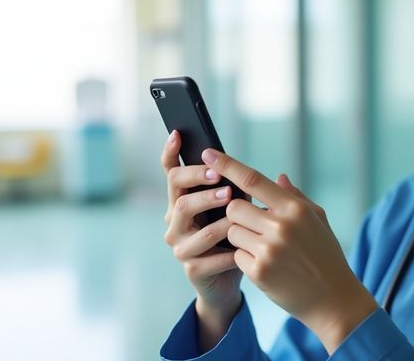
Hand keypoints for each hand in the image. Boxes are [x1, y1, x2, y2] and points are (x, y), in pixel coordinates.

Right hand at [160, 131, 241, 351]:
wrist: (231, 279)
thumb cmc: (234, 237)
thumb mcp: (234, 209)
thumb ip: (233, 189)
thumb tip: (238, 168)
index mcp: (183, 201)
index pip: (170, 173)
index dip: (170, 153)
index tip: (178, 134)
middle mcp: (174, 221)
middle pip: (178, 193)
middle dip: (199, 181)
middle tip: (222, 178)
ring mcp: (180, 245)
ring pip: (190, 221)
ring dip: (215, 212)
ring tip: (235, 209)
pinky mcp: (191, 268)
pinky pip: (208, 254)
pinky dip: (227, 249)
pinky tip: (242, 247)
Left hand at [202, 148, 378, 354]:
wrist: (333, 299)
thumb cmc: (326, 255)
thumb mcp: (318, 220)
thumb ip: (295, 197)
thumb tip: (278, 177)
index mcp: (295, 209)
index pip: (253, 179)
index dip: (227, 165)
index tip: (208, 154)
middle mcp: (281, 226)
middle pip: (234, 207)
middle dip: (238, 215)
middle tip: (255, 227)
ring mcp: (269, 250)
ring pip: (232, 231)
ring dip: (241, 237)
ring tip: (263, 248)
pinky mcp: (258, 272)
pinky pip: (236, 255)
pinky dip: (245, 258)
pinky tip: (265, 266)